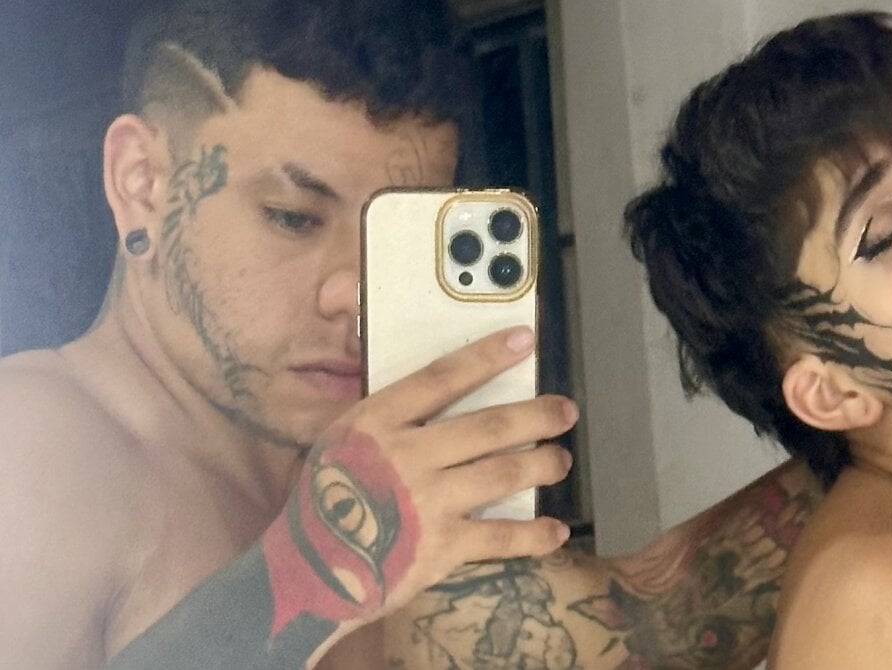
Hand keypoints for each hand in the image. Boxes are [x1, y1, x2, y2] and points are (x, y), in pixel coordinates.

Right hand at [261, 326, 576, 635]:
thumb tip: (441, 389)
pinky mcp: (441, 548)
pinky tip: (557, 531)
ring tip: (560, 458)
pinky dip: (534, 535)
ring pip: (502, 473)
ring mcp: (426, 502)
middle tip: (565, 410)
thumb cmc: (326, 500)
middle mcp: (406, 456)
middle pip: (487, 425)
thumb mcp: (342, 441)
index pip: (442, 377)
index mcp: (378, 422)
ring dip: (541, 464)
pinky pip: (500, 537)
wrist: (307, 571)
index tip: (523, 340)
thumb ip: (388, 418)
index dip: (487, 356)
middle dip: (535, 415)